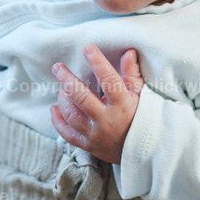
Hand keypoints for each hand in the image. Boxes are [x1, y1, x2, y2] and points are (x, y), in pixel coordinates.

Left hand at [51, 45, 143, 162]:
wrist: (145, 151)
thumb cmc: (143, 118)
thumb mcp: (141, 96)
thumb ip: (132, 75)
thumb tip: (128, 52)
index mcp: (123, 105)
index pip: (109, 80)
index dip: (98, 63)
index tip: (88, 48)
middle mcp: (107, 120)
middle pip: (81, 97)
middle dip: (67, 79)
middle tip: (58, 67)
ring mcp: (96, 134)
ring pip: (71, 115)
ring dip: (63, 99)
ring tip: (61, 87)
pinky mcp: (89, 145)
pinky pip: (67, 134)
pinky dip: (58, 121)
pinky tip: (54, 109)